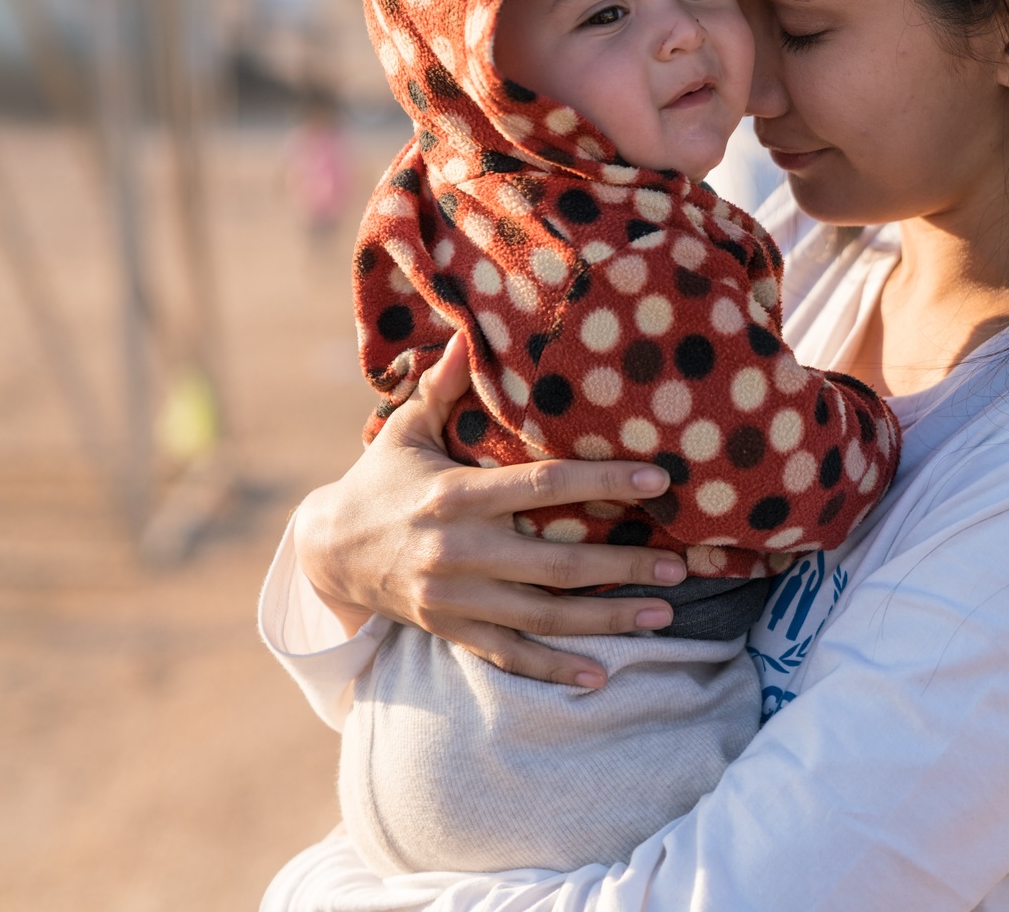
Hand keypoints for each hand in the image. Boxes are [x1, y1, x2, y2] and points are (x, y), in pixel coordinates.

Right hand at [291, 334, 685, 687]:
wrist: (326, 554)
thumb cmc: (381, 481)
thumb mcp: (406, 430)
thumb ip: (443, 386)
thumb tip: (468, 333)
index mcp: (455, 496)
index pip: (542, 487)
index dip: (601, 485)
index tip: (656, 483)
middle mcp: (459, 551)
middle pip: (556, 563)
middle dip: (622, 566)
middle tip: (681, 567)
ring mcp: (456, 598)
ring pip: (544, 616)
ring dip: (607, 618)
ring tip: (662, 614)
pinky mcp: (452, 630)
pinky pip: (510, 655)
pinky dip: (554, 669)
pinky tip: (600, 674)